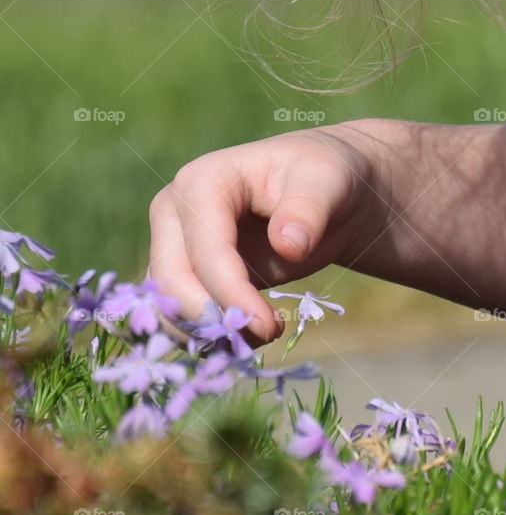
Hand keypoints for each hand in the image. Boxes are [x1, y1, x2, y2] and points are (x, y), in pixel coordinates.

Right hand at [148, 125, 378, 343]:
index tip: (269, 326)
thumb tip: (288, 245)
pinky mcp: (187, 274)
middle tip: (268, 335)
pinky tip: (253, 335)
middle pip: (170, 281)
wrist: (323, 191)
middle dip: (213, 319)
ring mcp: (175, 244)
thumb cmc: (322, 177)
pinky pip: (181, 316)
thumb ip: (309, 208)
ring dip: (210, 334)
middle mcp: (175, 212)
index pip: (203, 248)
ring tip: (267, 332)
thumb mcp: (327, 180)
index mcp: (203, 180)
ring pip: (169, 305)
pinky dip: (210, 336)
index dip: (231, 293)